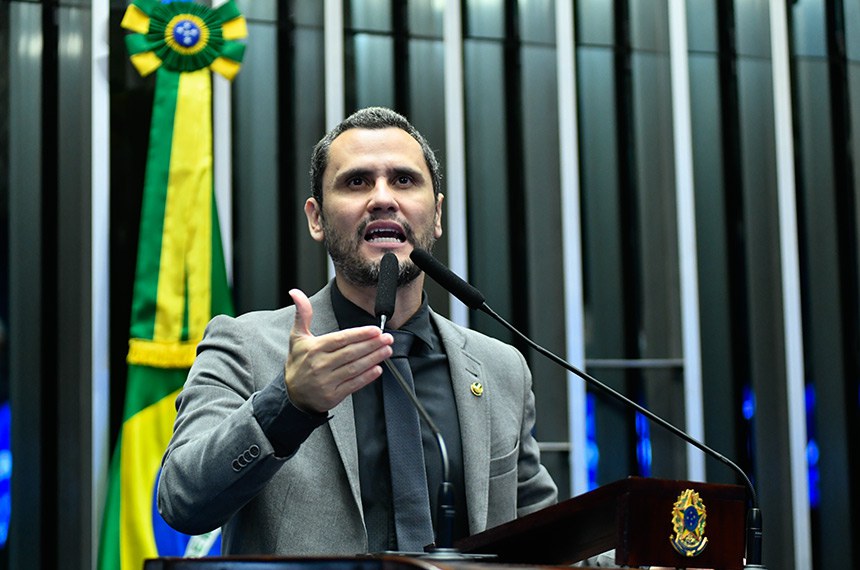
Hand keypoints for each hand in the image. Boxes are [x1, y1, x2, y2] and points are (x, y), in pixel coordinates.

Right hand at [284, 289, 392, 412]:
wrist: (292, 394)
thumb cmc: (298, 363)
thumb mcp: (297, 337)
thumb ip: (302, 314)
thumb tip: (296, 293)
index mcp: (314, 348)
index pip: (341, 339)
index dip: (360, 334)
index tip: (375, 330)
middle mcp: (320, 364)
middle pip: (351, 352)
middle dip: (372, 344)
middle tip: (387, 338)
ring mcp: (326, 381)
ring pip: (354, 368)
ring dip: (373, 359)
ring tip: (386, 351)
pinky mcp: (332, 395)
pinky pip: (353, 384)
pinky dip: (367, 377)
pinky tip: (377, 370)